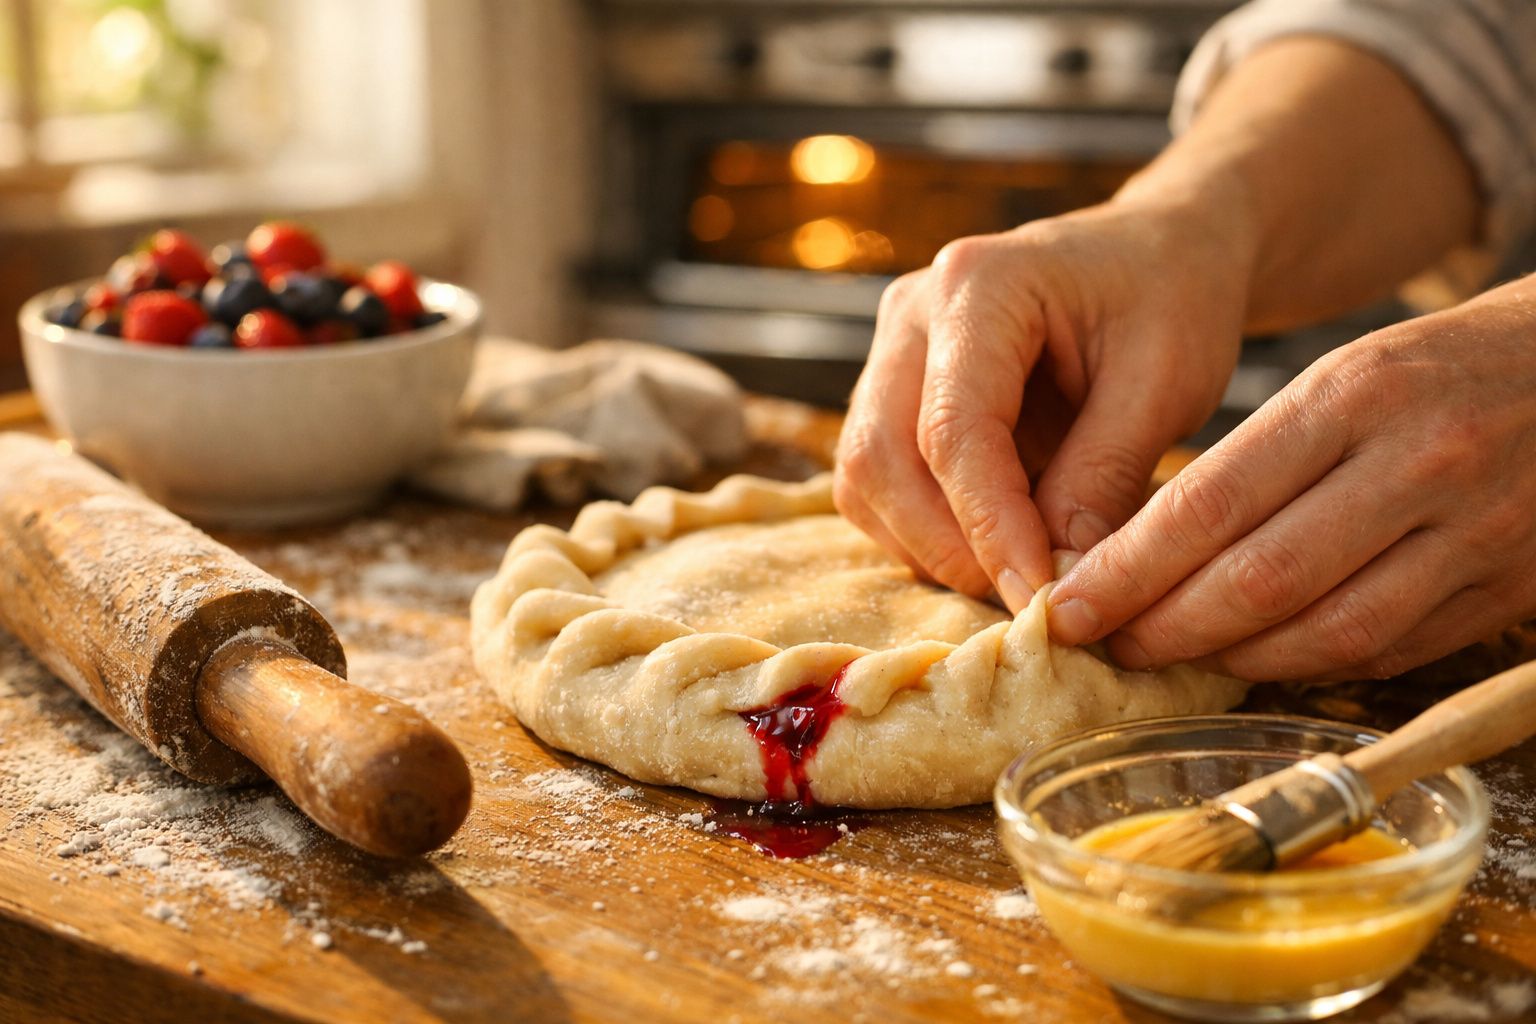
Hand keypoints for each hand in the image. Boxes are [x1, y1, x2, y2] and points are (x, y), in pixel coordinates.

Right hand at [834, 199, 1248, 610]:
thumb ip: (1104, 476)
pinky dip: (927, 535)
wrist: (1162, 254)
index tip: (1042, 600)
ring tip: (1021, 576)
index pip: (953, 430)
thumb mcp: (1166, 382)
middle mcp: (910, 314)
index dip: (990, 528)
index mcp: (978, 284)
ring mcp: (890, 354)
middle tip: (1031, 603)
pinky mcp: (891, 397)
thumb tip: (1057, 581)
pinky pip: (878, 486)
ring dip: (932, 548)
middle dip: (950, 549)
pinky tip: (996, 549)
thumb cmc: (1173, 300)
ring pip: (866, 481)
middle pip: (881, 459)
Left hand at [1049, 277, 1535, 680]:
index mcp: (1355, 394)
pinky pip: (1386, 651)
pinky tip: (1258, 661)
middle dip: (1165, 627)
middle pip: (1260, 579)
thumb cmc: (1434, 373)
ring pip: (1324, 631)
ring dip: (1231, 660)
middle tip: (1106, 647)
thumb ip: (1253, 462)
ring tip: (1171, 659)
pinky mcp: (1503, 589)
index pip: (1212, 501)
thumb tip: (1140, 554)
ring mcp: (1471, 534)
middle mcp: (1416, 463)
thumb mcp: (1342, 378)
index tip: (1069, 604)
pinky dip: (1308, 666)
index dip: (1128, 569)